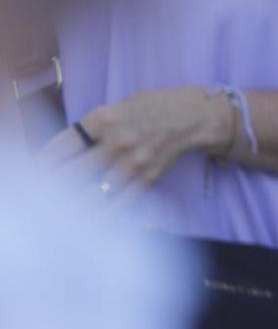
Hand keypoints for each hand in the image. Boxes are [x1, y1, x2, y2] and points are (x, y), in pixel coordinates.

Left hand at [38, 87, 234, 201]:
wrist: (195, 117)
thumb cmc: (153, 107)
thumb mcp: (119, 106)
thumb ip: (92, 127)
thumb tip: (62, 152)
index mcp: (105, 118)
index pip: (61, 146)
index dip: (40, 164)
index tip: (31, 175)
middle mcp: (117, 141)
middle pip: (71, 173)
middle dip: (50, 189)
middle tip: (39, 198)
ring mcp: (133, 162)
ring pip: (92, 194)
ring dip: (71, 207)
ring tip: (57, 214)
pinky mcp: (148, 178)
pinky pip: (118, 203)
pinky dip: (100, 215)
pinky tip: (87, 222)